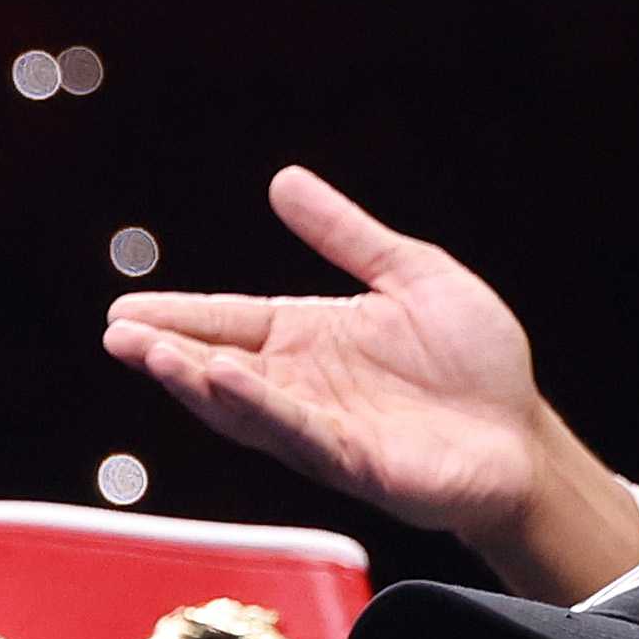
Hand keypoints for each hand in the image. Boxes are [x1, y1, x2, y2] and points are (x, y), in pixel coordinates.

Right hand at [103, 167, 550, 543]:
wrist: (523, 437)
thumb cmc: (475, 363)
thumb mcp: (412, 273)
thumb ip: (345, 234)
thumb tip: (282, 180)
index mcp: (308, 339)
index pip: (230, 322)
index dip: (178, 316)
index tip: (123, 310)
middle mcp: (300, 385)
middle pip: (218, 365)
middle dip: (165, 352)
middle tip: (116, 335)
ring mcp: (319, 425)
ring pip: (241, 403)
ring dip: (191, 380)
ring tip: (148, 354)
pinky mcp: (351, 459)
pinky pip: (296, 430)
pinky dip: (256, 406)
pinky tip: (221, 378)